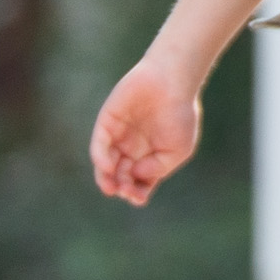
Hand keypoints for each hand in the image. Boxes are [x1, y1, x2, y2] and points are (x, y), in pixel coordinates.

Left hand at [92, 56, 202, 207]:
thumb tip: (136, 175)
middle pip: (120, 177)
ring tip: (113, 186)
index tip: (139, 198)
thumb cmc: (180, 114)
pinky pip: (99, 145)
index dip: (137, 193)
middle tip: (126, 189)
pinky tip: (109, 167)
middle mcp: (132, 149)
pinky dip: (101, 158)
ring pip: (105, 165)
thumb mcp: (179, 150)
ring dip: (107, 179)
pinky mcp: (107, 123)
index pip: (139, 182)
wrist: (172, 81)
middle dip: (122, 187)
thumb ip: (158, 168)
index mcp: (150, 157)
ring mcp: (118, 136)